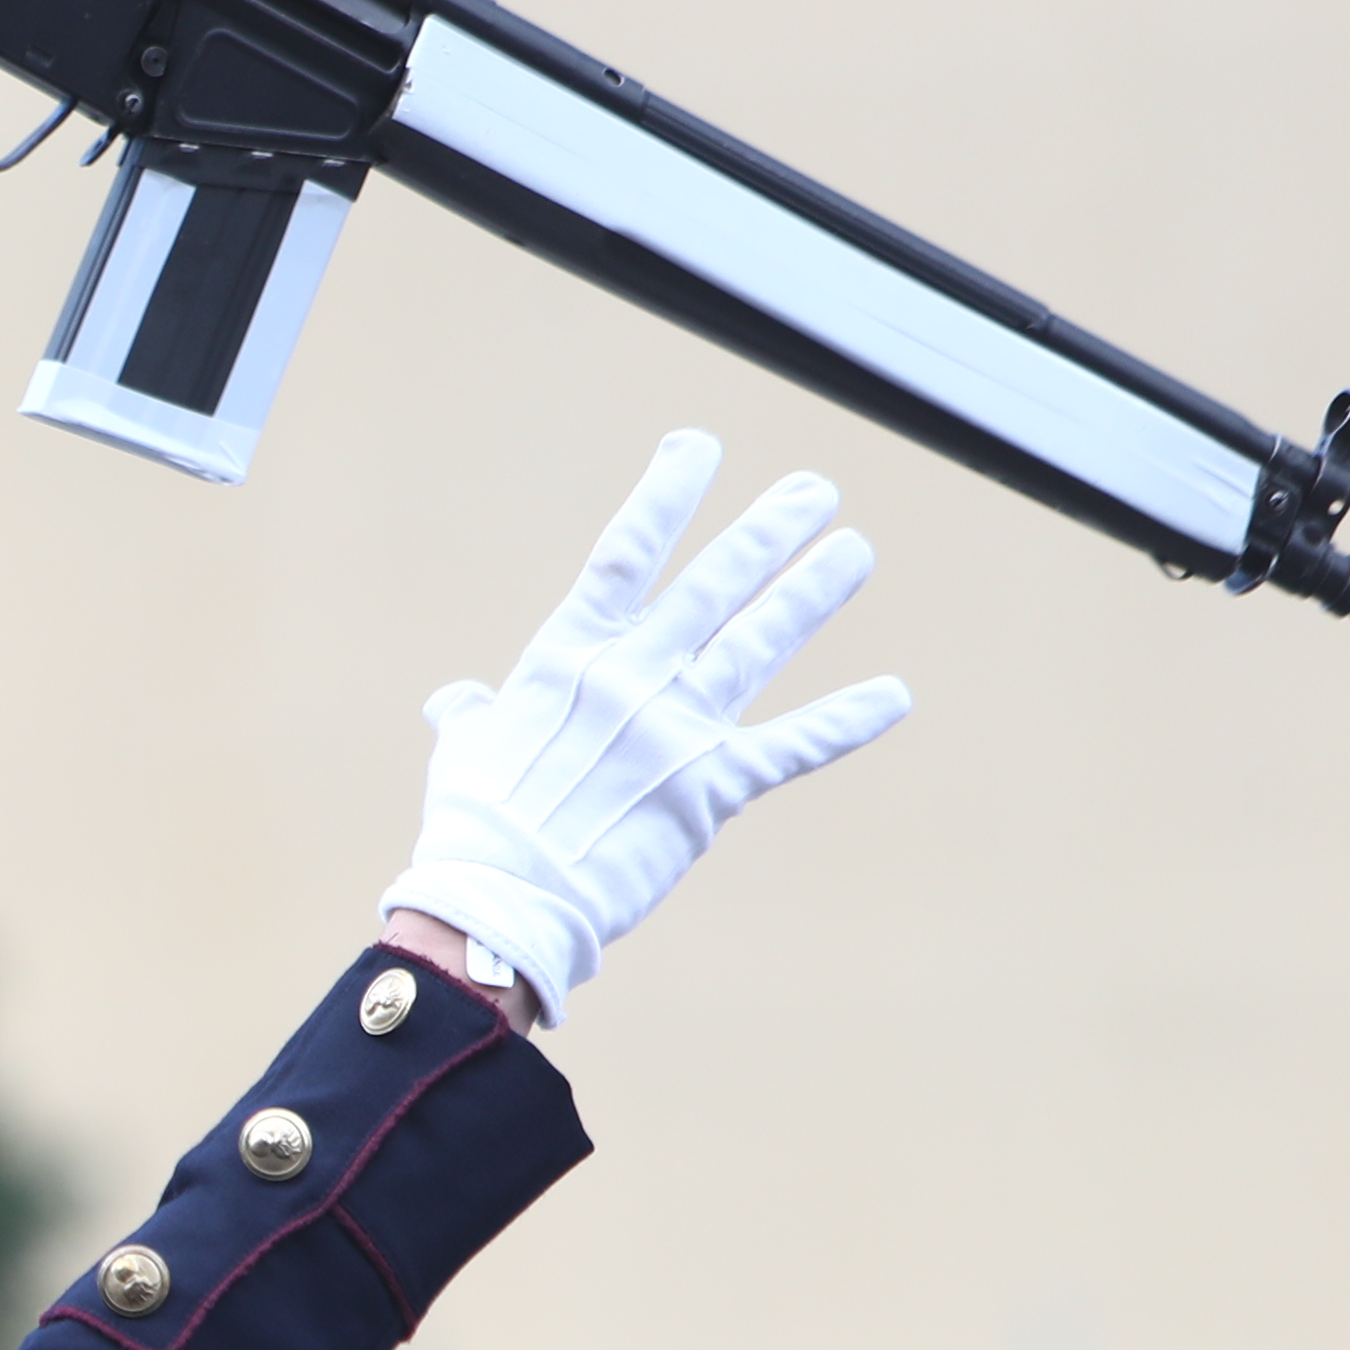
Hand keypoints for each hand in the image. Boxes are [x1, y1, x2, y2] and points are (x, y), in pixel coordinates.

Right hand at [378, 429, 910, 1025]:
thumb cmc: (471, 829)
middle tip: (814, 492)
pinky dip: (846, 721)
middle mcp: (630, 679)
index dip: (665, 496)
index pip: (625, 555)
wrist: (499, 903)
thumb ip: (472, 717)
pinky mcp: (710, 789)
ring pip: (757, 643)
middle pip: (713, 586)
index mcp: (566, 660)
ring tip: (854, 551)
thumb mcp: (464, 755)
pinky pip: (791, 747)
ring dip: (811, 593)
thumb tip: (455, 702)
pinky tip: (895, 695)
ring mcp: (674, 730)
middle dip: (768, 533)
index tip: (698, 447)